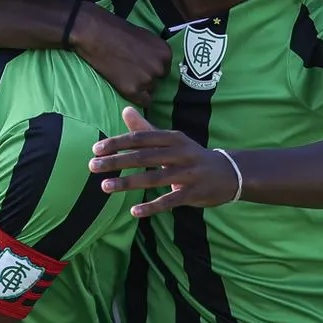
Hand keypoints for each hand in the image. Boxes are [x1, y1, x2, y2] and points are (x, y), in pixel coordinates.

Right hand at [70, 7, 170, 104]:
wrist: (96, 35)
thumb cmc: (117, 31)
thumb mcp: (144, 37)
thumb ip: (154, 52)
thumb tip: (156, 61)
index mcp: (165, 52)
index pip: (165, 68)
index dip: (152, 68)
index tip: (141, 66)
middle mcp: (159, 67)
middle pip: (158, 80)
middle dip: (147, 77)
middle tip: (131, 70)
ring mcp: (146, 80)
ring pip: (150, 90)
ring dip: (140, 86)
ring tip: (124, 75)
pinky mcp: (133, 90)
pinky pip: (143, 102)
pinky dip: (136, 97)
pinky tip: (126, 88)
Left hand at [91, 106, 240, 216]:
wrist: (229, 173)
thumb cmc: (193, 155)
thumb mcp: (173, 140)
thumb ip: (147, 128)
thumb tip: (125, 110)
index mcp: (173, 138)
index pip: (141, 138)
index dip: (117, 142)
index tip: (96, 149)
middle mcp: (181, 153)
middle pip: (144, 156)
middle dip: (116, 161)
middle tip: (92, 166)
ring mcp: (189, 173)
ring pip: (154, 178)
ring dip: (127, 183)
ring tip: (104, 187)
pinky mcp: (194, 193)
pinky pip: (170, 201)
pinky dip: (152, 207)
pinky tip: (133, 212)